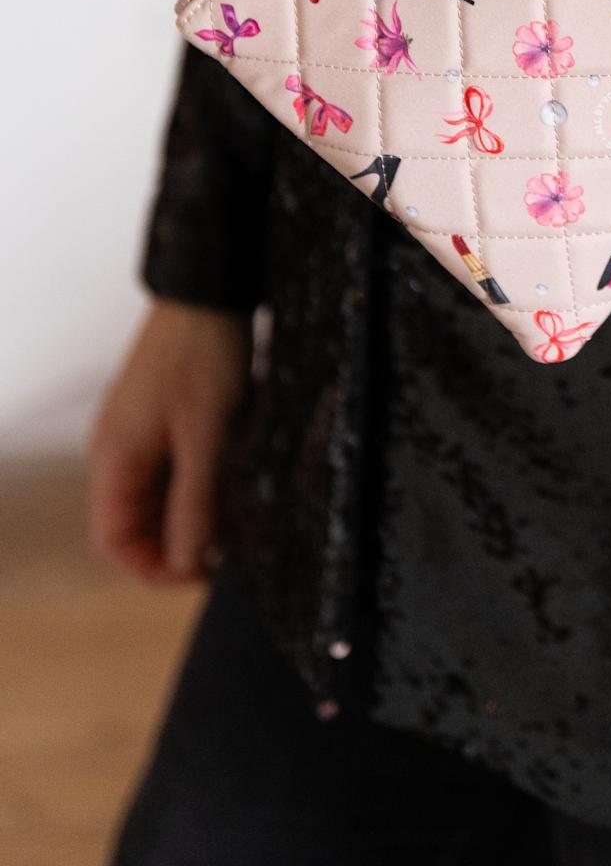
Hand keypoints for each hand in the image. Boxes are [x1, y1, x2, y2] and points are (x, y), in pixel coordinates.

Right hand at [88, 300, 251, 584]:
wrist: (208, 291)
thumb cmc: (203, 358)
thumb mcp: (208, 438)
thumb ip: (195, 504)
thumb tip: (186, 565)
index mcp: (114, 460)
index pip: (114, 542)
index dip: (154, 569)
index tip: (203, 574)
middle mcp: (116, 450)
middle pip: (136, 522)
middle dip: (181, 539)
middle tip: (231, 545)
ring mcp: (136, 432)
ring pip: (159, 494)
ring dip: (195, 509)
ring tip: (240, 511)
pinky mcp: (160, 416)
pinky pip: (173, 465)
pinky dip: (201, 478)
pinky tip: (235, 473)